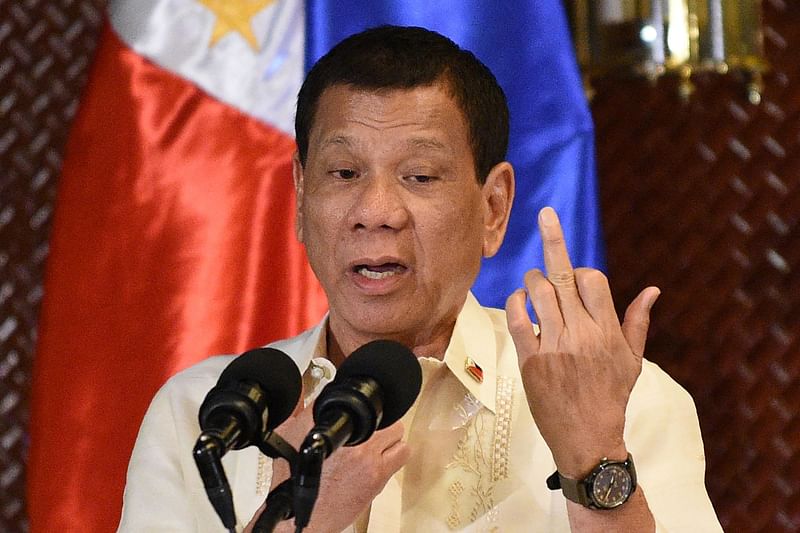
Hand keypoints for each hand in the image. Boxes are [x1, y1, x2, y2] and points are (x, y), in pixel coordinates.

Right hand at [245, 392, 408, 532]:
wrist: (302, 516)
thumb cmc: (294, 483)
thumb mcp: (287, 437)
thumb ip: (300, 412)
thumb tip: (307, 396)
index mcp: (326, 425)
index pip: (354, 399)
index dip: (361, 402)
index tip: (364, 407)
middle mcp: (348, 438)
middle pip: (382, 412)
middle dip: (379, 421)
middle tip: (373, 429)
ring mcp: (366, 457)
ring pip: (397, 430)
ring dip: (390, 436)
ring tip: (380, 443)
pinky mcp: (378, 475)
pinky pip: (402, 452)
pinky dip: (397, 453)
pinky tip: (385, 458)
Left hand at [505, 207, 659, 477]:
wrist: (587, 438)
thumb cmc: (611, 397)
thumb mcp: (633, 360)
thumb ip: (637, 321)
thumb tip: (653, 288)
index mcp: (608, 331)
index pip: (592, 279)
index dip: (583, 270)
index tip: (576, 272)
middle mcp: (582, 333)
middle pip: (563, 275)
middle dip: (553, 241)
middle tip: (546, 216)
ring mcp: (554, 346)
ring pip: (538, 291)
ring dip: (532, 276)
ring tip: (533, 278)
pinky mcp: (530, 360)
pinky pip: (517, 319)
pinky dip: (516, 301)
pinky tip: (519, 298)